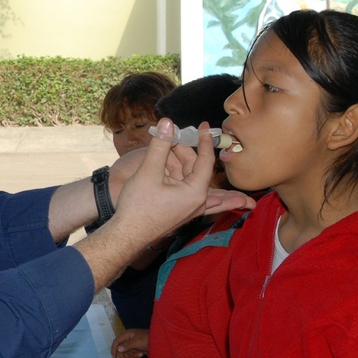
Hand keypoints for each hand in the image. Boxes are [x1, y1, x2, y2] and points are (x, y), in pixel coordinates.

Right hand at [109, 120, 215, 245]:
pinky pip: (192, 193)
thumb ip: (160, 145)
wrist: (126, 235)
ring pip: (197, 182)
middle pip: (196, 169)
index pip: (206, 160)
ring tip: (232, 180)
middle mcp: (197, 202)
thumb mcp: (148, 171)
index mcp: (195, 192)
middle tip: (174, 136)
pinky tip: (207, 190)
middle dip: (188, 152)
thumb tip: (168, 123)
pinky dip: (192, 183)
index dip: (205, 141)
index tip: (204, 126)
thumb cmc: (137, 207)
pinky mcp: (180, 212)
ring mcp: (189, 209)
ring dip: (197, 170)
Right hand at [111, 329, 148, 357]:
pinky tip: (141, 356)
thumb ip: (127, 345)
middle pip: (120, 349)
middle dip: (124, 356)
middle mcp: (128, 339)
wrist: (160, 342)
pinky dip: (135, 356)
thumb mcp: (137, 342)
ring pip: (126, 353)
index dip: (114, 349)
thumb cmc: (148, 339)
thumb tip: (118, 349)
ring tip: (139, 356)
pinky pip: (132, 355)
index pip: (116, 342)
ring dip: (131, 356)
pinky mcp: (137, 349)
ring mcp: (133, 344)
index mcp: (127, 334)